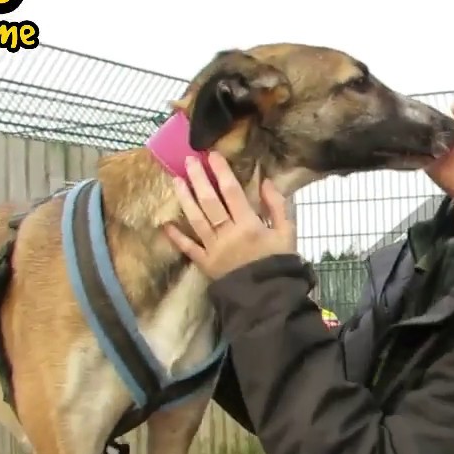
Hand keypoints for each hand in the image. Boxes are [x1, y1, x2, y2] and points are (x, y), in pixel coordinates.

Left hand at [163, 152, 296, 279]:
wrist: (268, 298)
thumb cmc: (279, 263)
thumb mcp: (287, 233)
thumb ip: (278, 206)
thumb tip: (265, 181)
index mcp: (249, 225)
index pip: (232, 193)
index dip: (222, 172)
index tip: (213, 155)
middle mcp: (227, 234)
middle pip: (210, 202)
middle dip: (199, 179)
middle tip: (189, 161)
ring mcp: (213, 249)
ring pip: (196, 220)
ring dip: (185, 199)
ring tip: (176, 181)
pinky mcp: (205, 264)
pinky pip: (189, 248)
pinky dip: (176, 237)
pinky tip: (166, 224)